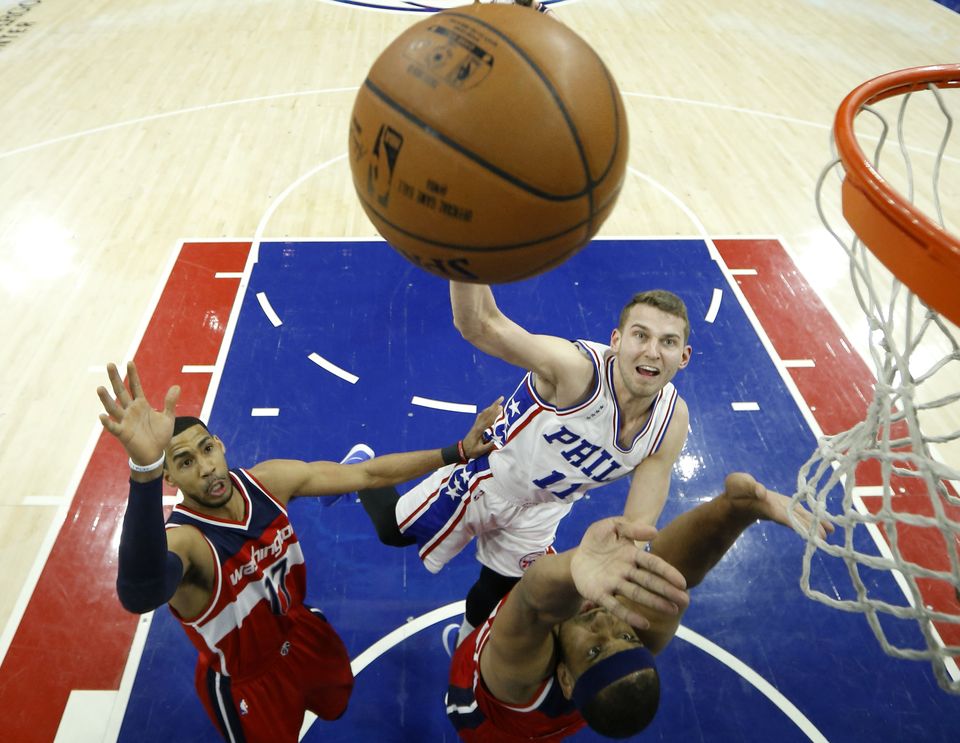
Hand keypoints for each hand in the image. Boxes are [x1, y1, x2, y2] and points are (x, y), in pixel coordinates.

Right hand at [97, 362, 179, 466]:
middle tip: (110, 364)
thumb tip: (177, 386)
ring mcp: (125, 421)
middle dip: (116, 379)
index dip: (132, 375)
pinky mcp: (123, 434)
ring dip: (106, 398)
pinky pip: (114, 427)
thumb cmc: (159, 435)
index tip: (129, 362)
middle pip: (121, 392)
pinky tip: (102, 416)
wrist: (155, 454)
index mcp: (141, 405)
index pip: (135, 386)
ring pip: (113, 407)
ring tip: (100, 387)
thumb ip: (170, 402)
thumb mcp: (168, 417)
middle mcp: (131, 411)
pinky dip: (108, 422)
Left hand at [461, 396, 502, 459]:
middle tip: (501, 398)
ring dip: (491, 407)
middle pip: (487, 413)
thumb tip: (497, 440)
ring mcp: (476, 424)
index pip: (489, 420)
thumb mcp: (480, 450)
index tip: (501, 407)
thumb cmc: (472, 451)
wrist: (462, 450)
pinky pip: (481, 416)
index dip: (495, 413)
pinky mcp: (475, 425)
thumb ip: (488, 446)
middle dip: (494, 405)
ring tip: (498, 402)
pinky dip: (486, 411)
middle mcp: (478, 425)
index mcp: (479, 430)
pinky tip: (489, 409)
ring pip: (484, 413)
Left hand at [570, 517, 687, 629]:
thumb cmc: (598, 540)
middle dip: (667, 591)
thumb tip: (654, 532)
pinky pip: (615, 606)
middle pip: (649, 581)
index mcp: (631, 555)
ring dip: (654, 602)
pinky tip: (644, 623)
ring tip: (672, 610)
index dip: (667, 572)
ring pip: (636, 594)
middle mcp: (626, 571)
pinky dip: (629, 615)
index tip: (682, 582)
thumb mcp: (611, 526)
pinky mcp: (600, 594)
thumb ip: (631, 528)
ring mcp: (614, 584)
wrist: (577, 555)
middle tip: (685, 601)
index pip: (652, 563)